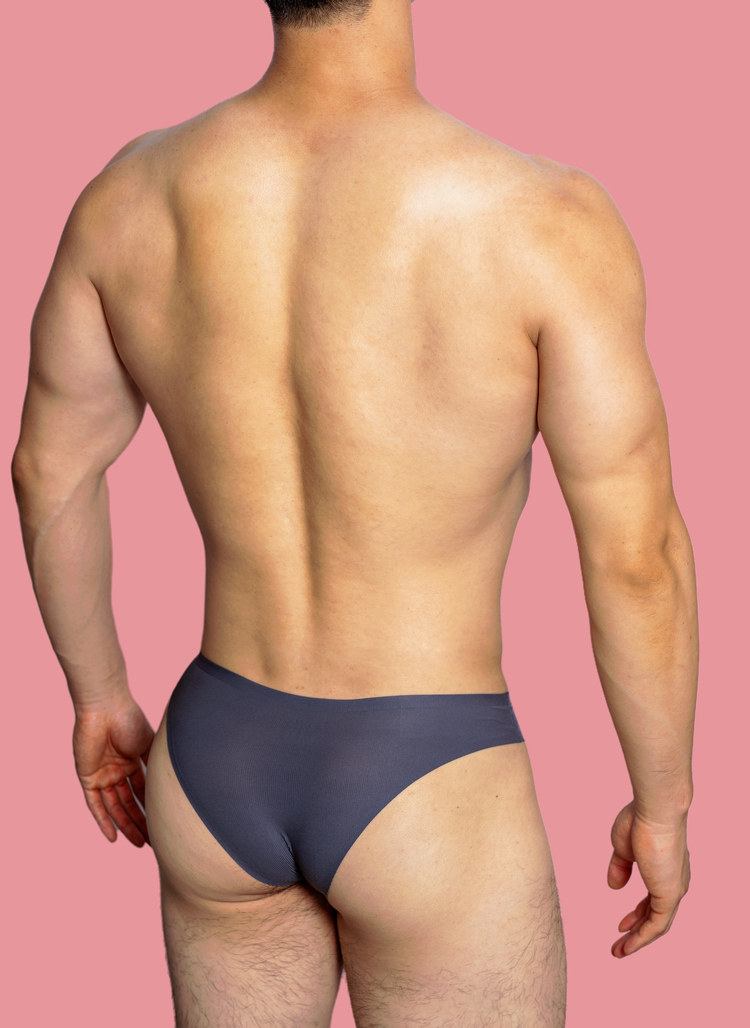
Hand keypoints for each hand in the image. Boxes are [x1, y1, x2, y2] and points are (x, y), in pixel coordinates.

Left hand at [72, 697, 154, 846]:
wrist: (106, 708)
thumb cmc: (130, 720)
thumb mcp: (150, 745)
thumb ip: (158, 764)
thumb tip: (175, 785)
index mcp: (133, 760)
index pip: (143, 790)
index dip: (152, 808)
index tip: (163, 826)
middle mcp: (117, 770)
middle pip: (129, 802)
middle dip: (141, 822)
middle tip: (153, 842)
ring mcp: (102, 774)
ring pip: (115, 807)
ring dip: (126, 825)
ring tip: (139, 844)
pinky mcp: (87, 777)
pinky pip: (94, 804)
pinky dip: (103, 821)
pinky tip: (113, 837)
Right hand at [607, 800, 690, 957]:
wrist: (654, 811)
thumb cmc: (639, 821)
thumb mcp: (622, 848)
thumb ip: (620, 867)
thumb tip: (614, 886)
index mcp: (664, 869)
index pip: (652, 899)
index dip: (637, 913)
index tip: (622, 924)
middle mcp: (674, 882)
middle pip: (656, 915)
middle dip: (636, 931)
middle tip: (620, 943)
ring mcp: (674, 890)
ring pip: (657, 925)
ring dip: (637, 940)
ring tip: (618, 951)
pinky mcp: (670, 896)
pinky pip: (656, 926)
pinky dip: (641, 938)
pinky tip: (627, 946)